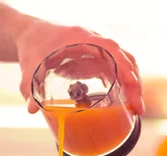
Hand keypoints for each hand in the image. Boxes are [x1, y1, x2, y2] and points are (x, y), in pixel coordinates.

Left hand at [15, 18, 143, 114]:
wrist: (31, 34)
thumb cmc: (32, 45)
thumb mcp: (29, 66)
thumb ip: (29, 86)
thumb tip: (32, 109)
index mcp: (81, 37)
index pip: (110, 47)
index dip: (123, 64)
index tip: (131, 83)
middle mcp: (94, 41)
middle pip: (124, 58)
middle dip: (134, 83)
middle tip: (137, 106)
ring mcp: (98, 49)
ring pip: (125, 63)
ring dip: (134, 84)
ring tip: (136, 107)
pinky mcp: (97, 58)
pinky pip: (118, 67)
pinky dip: (125, 83)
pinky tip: (127, 100)